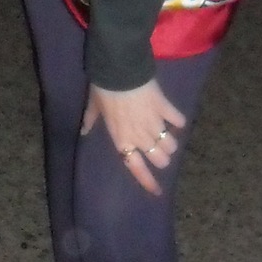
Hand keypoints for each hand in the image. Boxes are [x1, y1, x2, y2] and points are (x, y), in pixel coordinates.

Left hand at [81, 78, 185, 194]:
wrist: (119, 70)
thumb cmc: (104, 89)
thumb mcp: (93, 106)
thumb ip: (90, 121)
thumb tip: (82, 131)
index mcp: (122, 139)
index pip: (136, 167)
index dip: (147, 181)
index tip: (158, 191)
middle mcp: (140, 137)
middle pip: (160, 160)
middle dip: (162, 158)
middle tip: (161, 151)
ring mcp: (154, 124)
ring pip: (171, 145)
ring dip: (170, 143)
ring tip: (168, 136)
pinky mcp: (165, 108)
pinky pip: (178, 121)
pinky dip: (178, 121)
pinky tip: (176, 119)